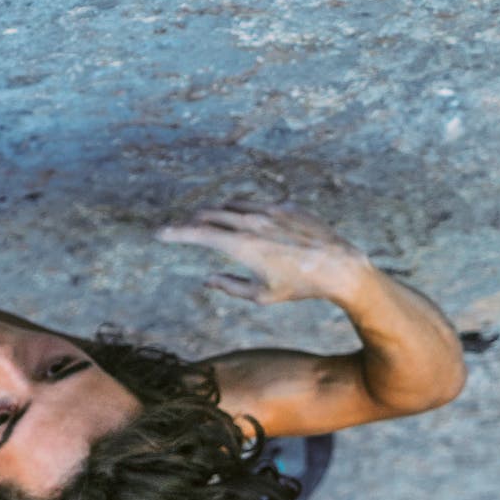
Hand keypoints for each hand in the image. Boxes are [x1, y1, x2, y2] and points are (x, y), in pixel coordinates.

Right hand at [155, 201, 371, 303]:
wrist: (341, 267)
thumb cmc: (300, 287)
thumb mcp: (262, 296)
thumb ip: (230, 286)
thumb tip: (208, 279)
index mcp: (242, 245)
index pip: (198, 233)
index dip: (175, 232)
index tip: (159, 233)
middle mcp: (253, 222)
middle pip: (210, 214)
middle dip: (192, 222)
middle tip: (181, 229)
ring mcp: (271, 210)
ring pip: (232, 205)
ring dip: (216, 212)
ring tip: (207, 220)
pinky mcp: (287, 206)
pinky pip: (256, 204)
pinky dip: (243, 210)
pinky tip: (243, 218)